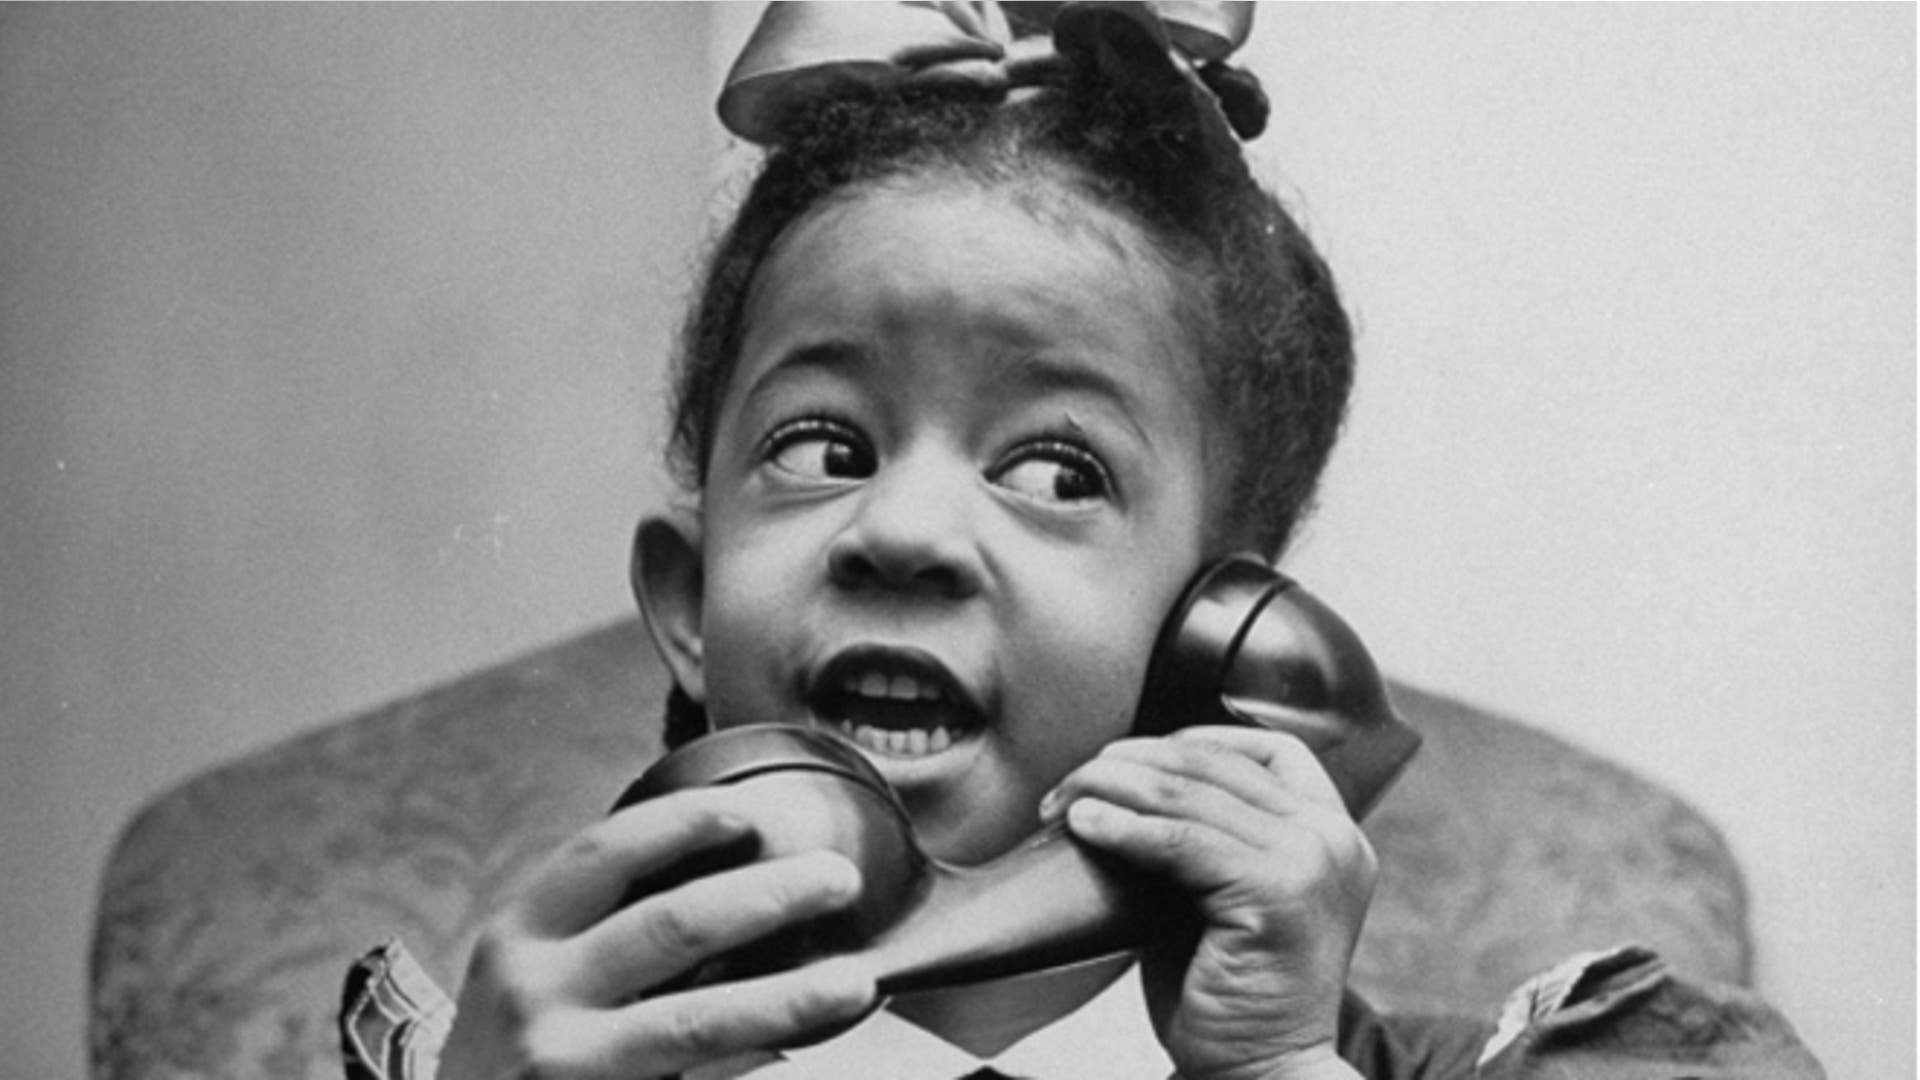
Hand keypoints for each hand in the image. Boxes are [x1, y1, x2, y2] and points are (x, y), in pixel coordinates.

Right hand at [438, 786, 877, 1079]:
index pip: (605, 854)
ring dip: (786, 999)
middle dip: (767, 896)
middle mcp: (536, 996)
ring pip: (696, 1023)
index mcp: (522, 935)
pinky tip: (797, 1061)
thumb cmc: (512, 1045)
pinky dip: (753, 1071)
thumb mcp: (529, 971)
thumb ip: (600, 924)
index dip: (679, 823)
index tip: (749, 813)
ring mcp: (566, 1066)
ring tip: (854, 984)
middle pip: (671, 927)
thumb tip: (734, 870)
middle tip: (838, 879)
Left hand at [1041, 726, 1374, 1079]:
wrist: (1262, 1073)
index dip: (1198, 739)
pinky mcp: (1276, 893)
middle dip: (1132, 763)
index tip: (1136, 756)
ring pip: (1189, 795)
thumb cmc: (1232, 995)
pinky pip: (1180, 841)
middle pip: (1217, 764)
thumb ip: (1209, 837)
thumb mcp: (1229, 894)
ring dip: (1113, 788)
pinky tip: (1084, 824)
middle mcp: (1333, 839)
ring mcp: (1312, 862)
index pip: (1273, 749)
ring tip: (1064, 799)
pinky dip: (1124, 827)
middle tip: (1072, 781)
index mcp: (1334, 834)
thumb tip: (1129, 784)